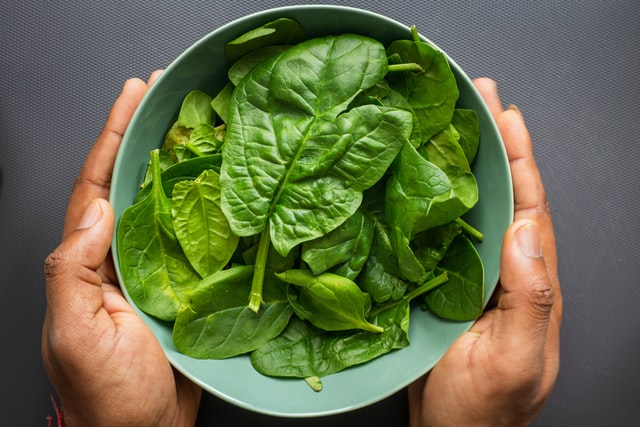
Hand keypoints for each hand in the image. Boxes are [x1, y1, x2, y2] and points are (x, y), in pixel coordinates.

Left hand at [42, 72, 201, 426]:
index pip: (96, 185)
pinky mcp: (186, 286)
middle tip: (170, 95)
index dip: (113, 137)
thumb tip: (95, 210)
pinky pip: (197, 237)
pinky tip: (225, 187)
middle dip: (146, 136)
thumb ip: (72, 271)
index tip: (134, 95)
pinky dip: (209, 208)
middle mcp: (121, 256)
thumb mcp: (73, 333)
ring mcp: (155, 270)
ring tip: (200, 126)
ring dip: (181, 164)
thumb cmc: (106, 394)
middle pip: (132, 183)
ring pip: (168, 205)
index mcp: (89, 261)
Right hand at [408, 78, 561, 426]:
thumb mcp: (516, 360)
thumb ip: (532, 298)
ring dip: (460, 164)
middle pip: (502, 195)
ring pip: (469, 208)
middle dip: (492, 143)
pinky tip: (414, 180)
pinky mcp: (441, 285)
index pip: (529, 206)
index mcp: (530, 281)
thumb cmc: (484, 411)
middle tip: (476, 98)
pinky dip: (429, 201)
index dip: (519, 157)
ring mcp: (471, 276)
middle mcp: (503, 269)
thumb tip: (527, 230)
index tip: (505, 114)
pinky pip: (437, 234)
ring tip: (446, 123)